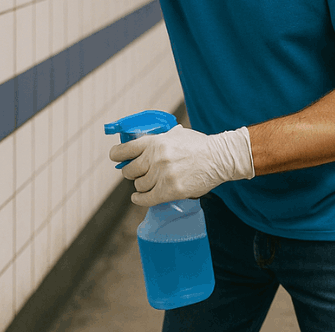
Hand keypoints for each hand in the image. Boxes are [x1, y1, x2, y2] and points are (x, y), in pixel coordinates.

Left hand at [110, 125, 254, 206]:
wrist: (220, 158)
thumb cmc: (199, 145)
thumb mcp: (177, 134)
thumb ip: (159, 139)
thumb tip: (142, 145)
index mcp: (155, 142)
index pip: (125, 150)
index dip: (117, 155)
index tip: (115, 157)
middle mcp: (156, 158)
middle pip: (129, 171)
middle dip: (131, 173)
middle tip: (137, 174)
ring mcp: (163, 175)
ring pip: (139, 186)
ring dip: (142, 186)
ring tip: (148, 183)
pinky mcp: (171, 190)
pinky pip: (147, 198)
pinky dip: (140, 199)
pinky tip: (138, 197)